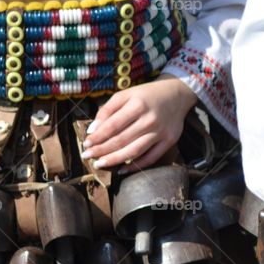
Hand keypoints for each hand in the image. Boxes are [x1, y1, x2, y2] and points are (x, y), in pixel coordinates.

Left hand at [82, 76, 198, 170]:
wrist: (177, 94)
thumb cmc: (147, 95)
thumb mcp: (127, 94)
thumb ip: (108, 109)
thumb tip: (93, 130)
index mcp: (138, 105)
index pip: (113, 125)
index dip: (98, 136)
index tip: (86, 143)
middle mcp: (150, 119)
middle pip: (121, 140)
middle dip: (102, 150)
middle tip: (87, 156)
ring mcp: (161, 131)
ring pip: (134, 151)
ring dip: (115, 160)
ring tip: (100, 164)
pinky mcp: (169, 140)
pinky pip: (151, 158)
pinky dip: (135, 165)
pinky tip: (122, 169)